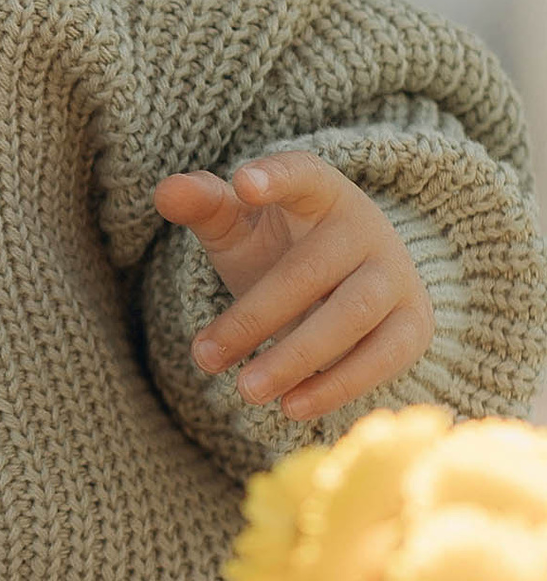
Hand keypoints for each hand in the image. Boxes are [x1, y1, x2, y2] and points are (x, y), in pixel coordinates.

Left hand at [154, 150, 433, 419]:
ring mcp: (396, 276)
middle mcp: (365, 228)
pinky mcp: (413, 324)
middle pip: (310, 270)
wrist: (351, 280)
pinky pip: (382, 357)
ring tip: (245, 390)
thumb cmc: (281, 246)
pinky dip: (337, 385)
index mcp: (320, 191)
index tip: (244, 185)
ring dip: (296, 357)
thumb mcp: (239, 225)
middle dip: (255, 317)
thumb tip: (166, 192)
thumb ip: (205, 207)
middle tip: (203, 358)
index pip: (301, 173)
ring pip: (350, 316)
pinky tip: (291, 406)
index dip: (276, 177)